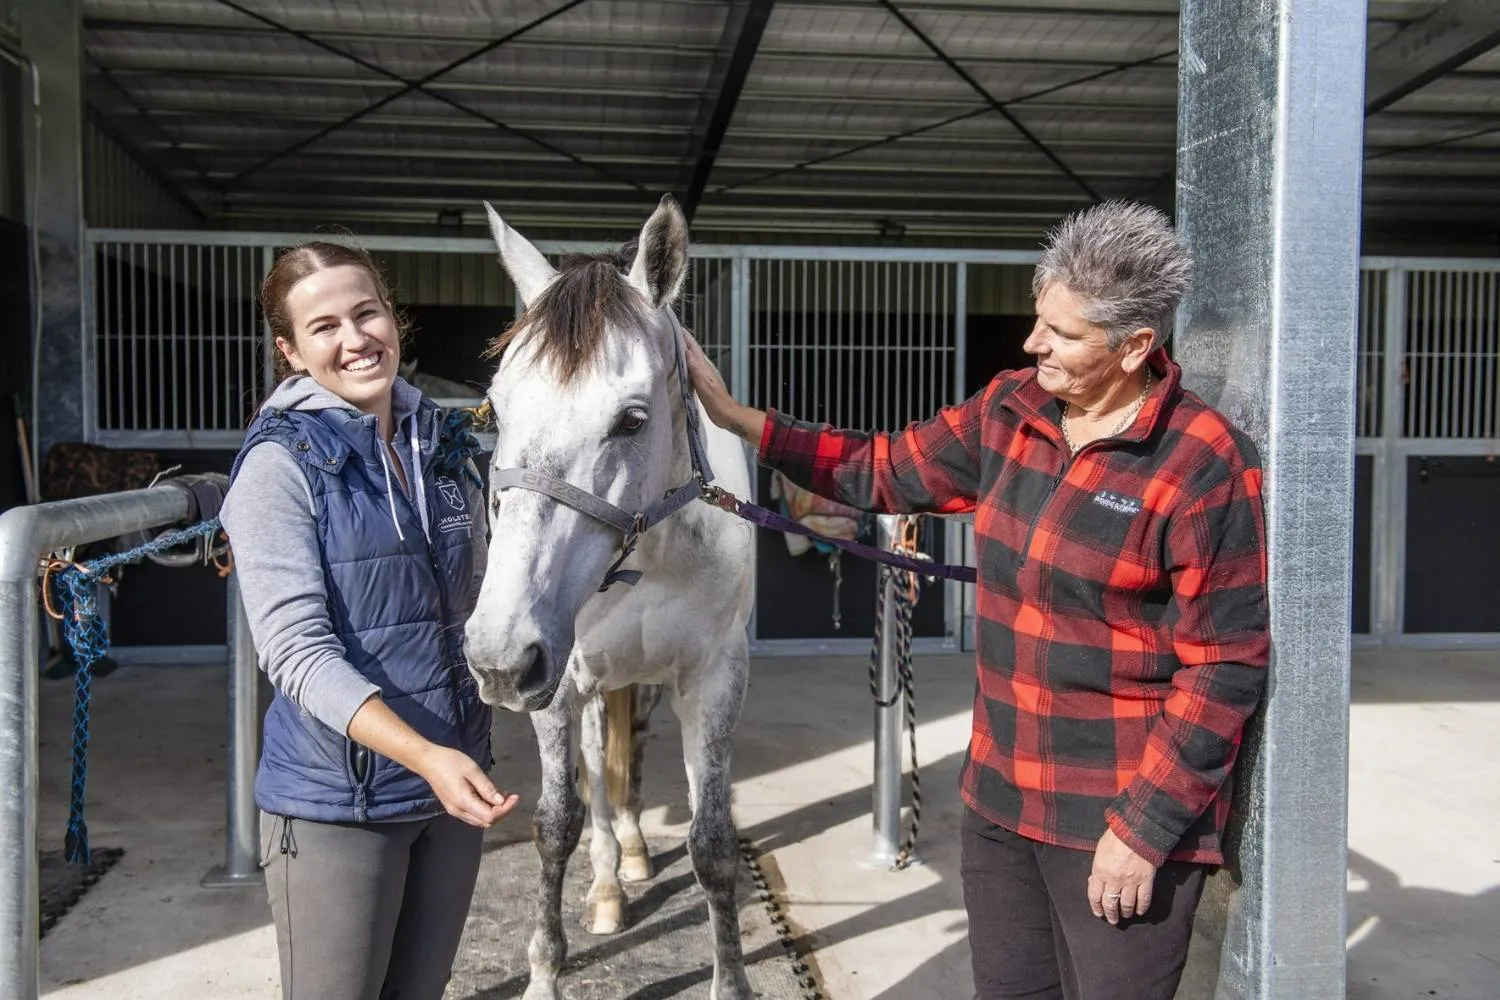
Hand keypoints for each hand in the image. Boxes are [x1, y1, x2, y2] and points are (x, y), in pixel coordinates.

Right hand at [417, 745, 520, 828]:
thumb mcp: (472, 770)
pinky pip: (474, 814)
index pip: (490, 816)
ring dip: (495, 811)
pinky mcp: (454, 807)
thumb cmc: (450, 762)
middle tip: (511, 796)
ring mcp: (455, 811)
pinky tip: (490, 796)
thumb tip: (501, 801)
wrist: (428, 761)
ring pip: (480, 820)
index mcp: (463, 802)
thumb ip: (487, 787)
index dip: (506, 809)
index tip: (515, 797)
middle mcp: (458, 811)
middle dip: (502, 811)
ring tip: (503, 795)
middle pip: (486, 821)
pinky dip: (486, 809)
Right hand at [680, 328, 766, 445]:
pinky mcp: (702, 383)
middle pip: (693, 350)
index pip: (694, 348)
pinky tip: (680, 366)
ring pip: (692, 359)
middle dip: (683, 341)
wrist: (726, 414)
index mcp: (704, 367)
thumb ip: (696, 369)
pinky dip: (685, 363)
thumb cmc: (715, 401)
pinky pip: (691, 369)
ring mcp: (704, 375)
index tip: (676, 326)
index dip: (686, 337)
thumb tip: (687, 353)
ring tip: (672, 345)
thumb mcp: (704, 385)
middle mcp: (704, 368)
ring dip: (684, 351)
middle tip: (670, 332)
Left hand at [1088, 827, 1155, 923]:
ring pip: (1126, 904)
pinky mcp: (1146, 881)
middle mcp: (1114, 880)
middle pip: (1110, 903)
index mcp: (1100, 871)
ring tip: (1124, 916)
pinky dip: (1142, 908)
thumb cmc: (1115, 837)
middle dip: (1110, 914)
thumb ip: (1098, 868)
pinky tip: (1139, 911)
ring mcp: (1131, 882)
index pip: (1095, 895)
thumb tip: (1095, 880)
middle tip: (1112, 920)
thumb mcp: (1099, 851)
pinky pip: (1144, 899)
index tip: (1098, 913)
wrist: (1137, 830)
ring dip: (1125, 913)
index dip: (1096, 906)